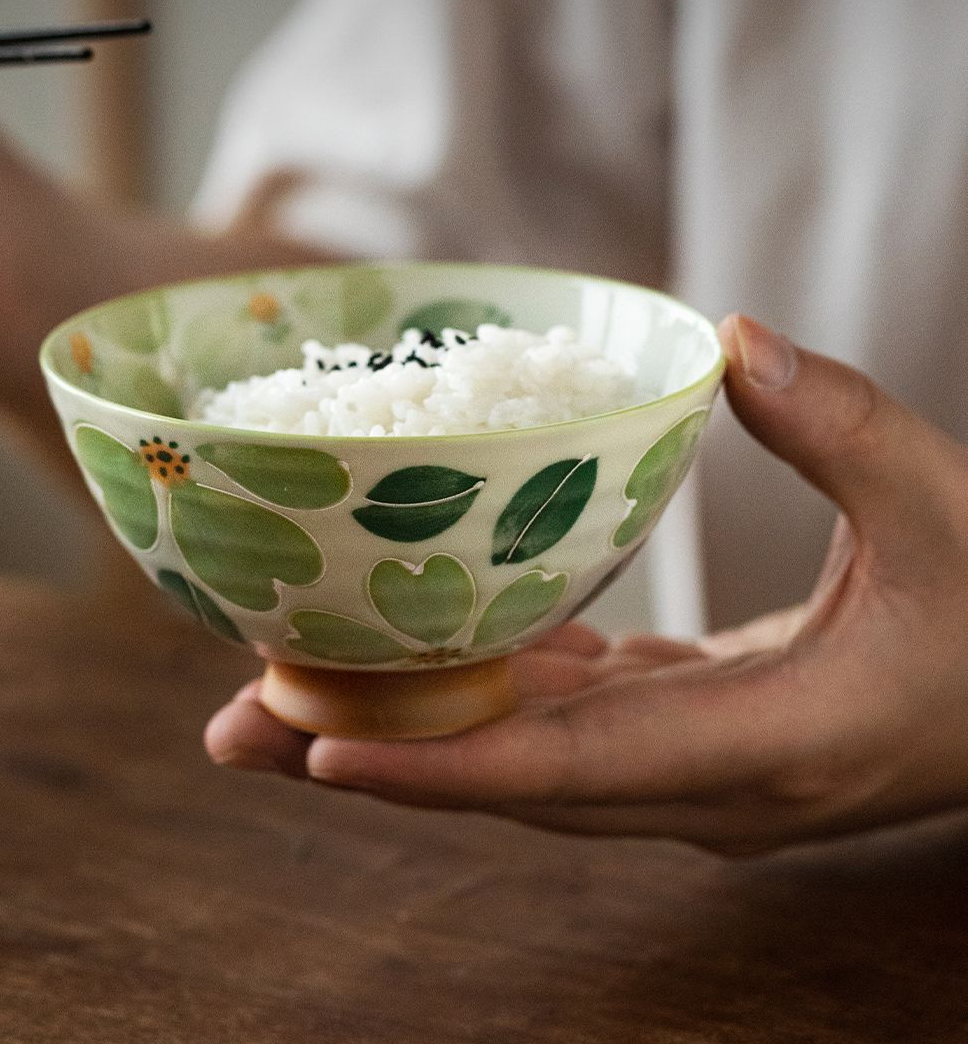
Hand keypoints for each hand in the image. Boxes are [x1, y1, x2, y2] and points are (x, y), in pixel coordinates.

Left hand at [205, 315, 967, 854]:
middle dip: (370, 756)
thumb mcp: (949, 508)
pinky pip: (562, 718)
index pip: (571, 768)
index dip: (439, 766)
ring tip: (279, 695)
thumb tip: (738, 343)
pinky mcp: (688, 736)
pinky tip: (411, 651)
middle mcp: (707, 784)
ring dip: (405, 729)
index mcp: (768, 746)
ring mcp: (692, 771)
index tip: (317, 744)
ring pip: (519, 758)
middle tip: (232, 726)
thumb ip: (844, 428)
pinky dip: (479, 691)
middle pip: (507, 779)